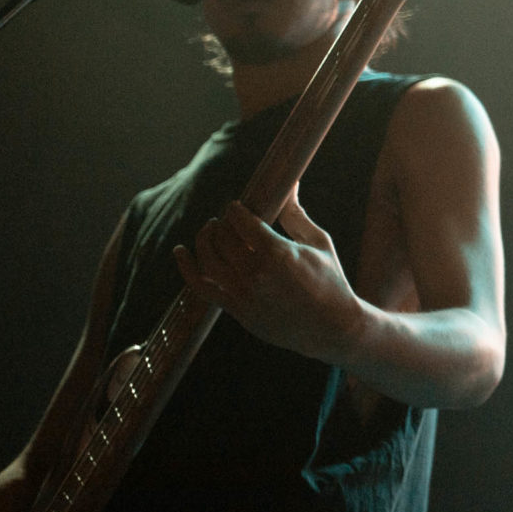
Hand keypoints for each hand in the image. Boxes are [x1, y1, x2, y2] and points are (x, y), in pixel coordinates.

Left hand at [172, 193, 363, 366]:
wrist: (331, 326)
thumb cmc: (331, 280)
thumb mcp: (319, 243)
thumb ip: (297, 215)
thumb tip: (289, 185)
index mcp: (279, 253)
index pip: (242, 222)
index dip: (234, 210)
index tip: (236, 206)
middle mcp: (256, 273)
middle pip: (222, 239)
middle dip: (220, 224)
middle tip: (224, 220)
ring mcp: (244, 294)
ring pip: (208, 260)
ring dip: (204, 240)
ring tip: (209, 231)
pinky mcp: (237, 310)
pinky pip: (202, 287)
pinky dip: (187, 268)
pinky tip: (181, 252)